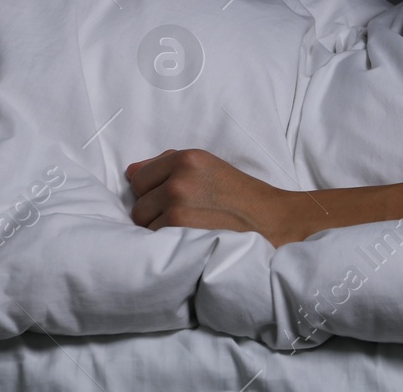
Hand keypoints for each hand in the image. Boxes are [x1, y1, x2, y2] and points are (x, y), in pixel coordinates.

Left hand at [126, 148, 312, 248]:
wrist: (271, 220)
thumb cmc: (241, 196)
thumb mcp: (210, 168)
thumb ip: (170, 164)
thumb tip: (131, 171)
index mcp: (188, 158)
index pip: (139, 176)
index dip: (154, 190)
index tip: (176, 198)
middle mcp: (180, 178)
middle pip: (138, 201)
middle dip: (155, 211)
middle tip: (187, 214)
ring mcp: (177, 204)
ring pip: (143, 223)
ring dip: (159, 229)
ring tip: (189, 227)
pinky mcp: (177, 229)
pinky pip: (153, 240)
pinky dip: (168, 244)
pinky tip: (190, 239)